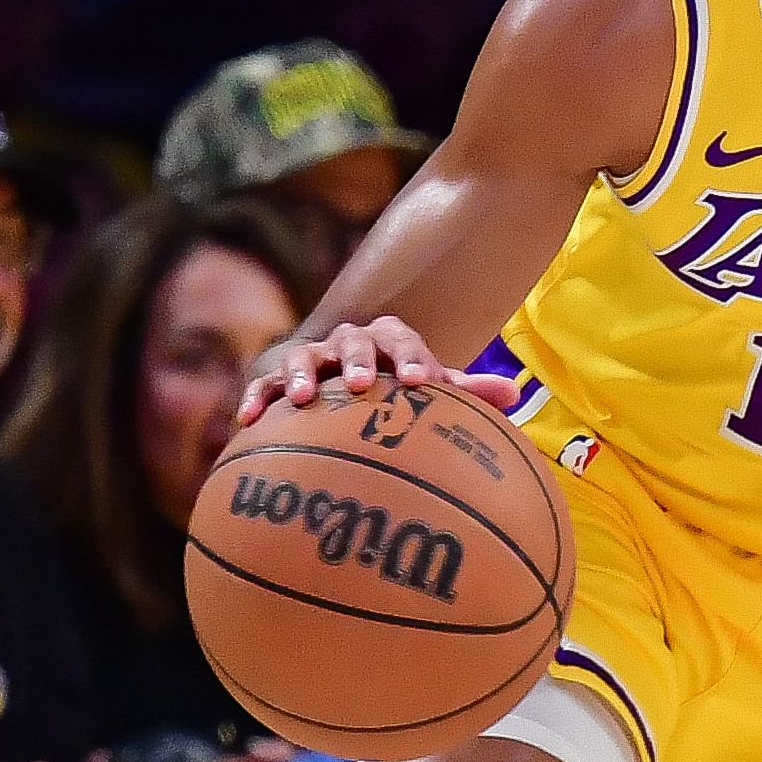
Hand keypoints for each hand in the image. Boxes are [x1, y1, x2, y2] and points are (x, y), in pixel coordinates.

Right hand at [232, 315, 519, 431]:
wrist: (343, 385)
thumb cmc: (396, 393)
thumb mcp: (428, 391)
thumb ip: (466, 391)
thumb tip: (514, 393)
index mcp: (388, 341)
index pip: (402, 339)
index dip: (412, 357)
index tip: (422, 382)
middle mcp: (347, 343)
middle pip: (353, 341)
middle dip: (357, 359)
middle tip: (363, 384)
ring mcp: (310, 359)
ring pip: (302, 357)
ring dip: (300, 374)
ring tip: (300, 399)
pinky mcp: (274, 380)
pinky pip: (261, 386)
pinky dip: (254, 399)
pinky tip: (247, 422)